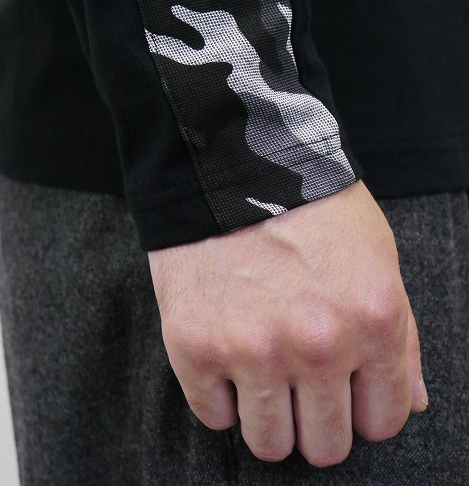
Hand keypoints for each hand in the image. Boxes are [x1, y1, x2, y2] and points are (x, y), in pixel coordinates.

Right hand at [148, 180, 427, 466]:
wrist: (234, 160)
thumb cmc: (311, 203)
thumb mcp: (377, 254)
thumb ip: (401, 336)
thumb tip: (411, 402)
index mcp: (373, 321)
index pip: (383, 421)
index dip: (364, 409)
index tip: (345, 390)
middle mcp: (317, 344)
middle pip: (326, 445)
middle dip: (318, 420)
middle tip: (300, 381)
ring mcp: (252, 348)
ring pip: (269, 444)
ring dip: (269, 417)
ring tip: (263, 372)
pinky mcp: (195, 346)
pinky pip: (214, 417)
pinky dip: (222, 395)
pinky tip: (227, 354)